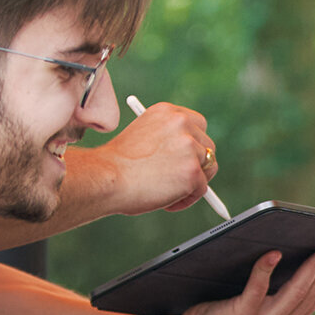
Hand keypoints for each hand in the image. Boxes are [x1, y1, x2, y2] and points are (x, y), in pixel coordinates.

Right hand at [78, 101, 216, 215]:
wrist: (105, 178)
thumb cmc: (116, 165)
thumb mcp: (143, 138)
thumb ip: (166, 142)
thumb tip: (188, 161)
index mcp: (167, 112)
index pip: (197, 124)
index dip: (194, 144)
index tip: (187, 158)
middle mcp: (181, 123)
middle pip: (208, 146)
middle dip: (198, 165)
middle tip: (178, 181)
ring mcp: (189, 146)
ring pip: (209, 168)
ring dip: (193, 184)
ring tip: (167, 194)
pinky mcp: (192, 170)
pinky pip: (201, 190)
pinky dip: (186, 200)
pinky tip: (166, 203)